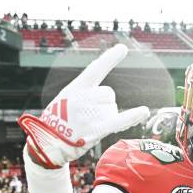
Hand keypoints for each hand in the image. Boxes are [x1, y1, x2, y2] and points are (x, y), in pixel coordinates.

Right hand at [18, 44, 148, 167]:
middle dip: (104, 104)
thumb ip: (83, 91)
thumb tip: (107, 93)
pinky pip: (118, 121)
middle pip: (109, 94)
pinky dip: (133, 116)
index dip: (110, 58)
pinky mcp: (95, 130)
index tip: (123, 48)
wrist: (47, 144)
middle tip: (88, 115)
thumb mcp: (64, 99)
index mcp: (75, 88)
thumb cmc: (57, 121)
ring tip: (88, 125)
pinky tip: (144, 111)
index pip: (95, 69)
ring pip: (112, 109)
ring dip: (105, 117)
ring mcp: (89, 114)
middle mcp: (83, 98)